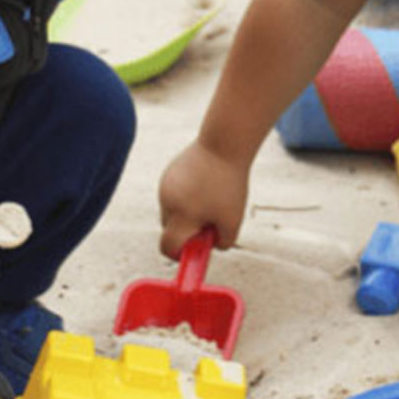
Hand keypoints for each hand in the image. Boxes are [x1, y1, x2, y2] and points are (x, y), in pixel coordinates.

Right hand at [159, 139, 248, 258]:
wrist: (223, 144)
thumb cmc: (229, 183)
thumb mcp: (233, 219)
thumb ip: (222, 242)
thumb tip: (211, 246)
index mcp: (182, 216)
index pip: (168, 247)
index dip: (179, 255)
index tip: (193, 251)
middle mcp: (168, 202)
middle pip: (170, 229)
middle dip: (186, 231)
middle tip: (210, 222)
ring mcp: (165, 185)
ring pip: (172, 211)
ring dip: (186, 212)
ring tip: (210, 197)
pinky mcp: (169, 172)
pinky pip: (174, 194)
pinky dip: (185, 195)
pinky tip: (204, 183)